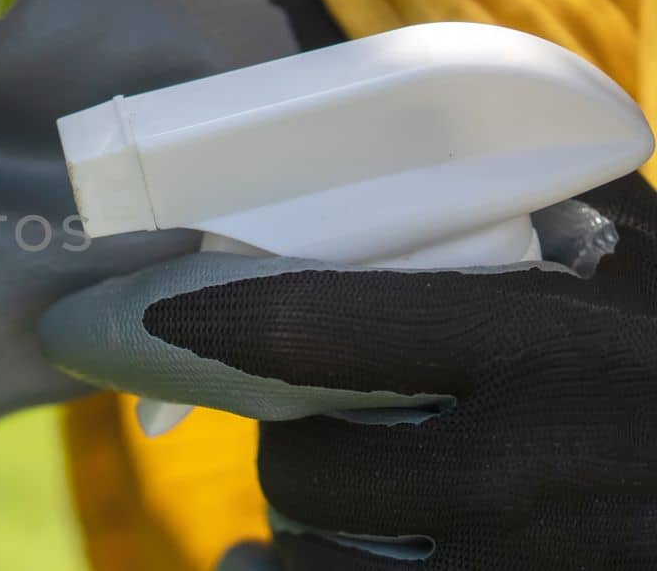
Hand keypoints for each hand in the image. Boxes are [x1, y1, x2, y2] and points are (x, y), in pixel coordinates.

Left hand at [41, 174, 656, 568]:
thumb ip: (565, 213)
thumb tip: (452, 165)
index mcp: (545, 352)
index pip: (310, 330)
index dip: (203, 322)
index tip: (130, 316)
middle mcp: (521, 474)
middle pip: (305, 468)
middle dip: (287, 449)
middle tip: (304, 428)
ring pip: (317, 565)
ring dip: (295, 539)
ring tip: (313, 510)